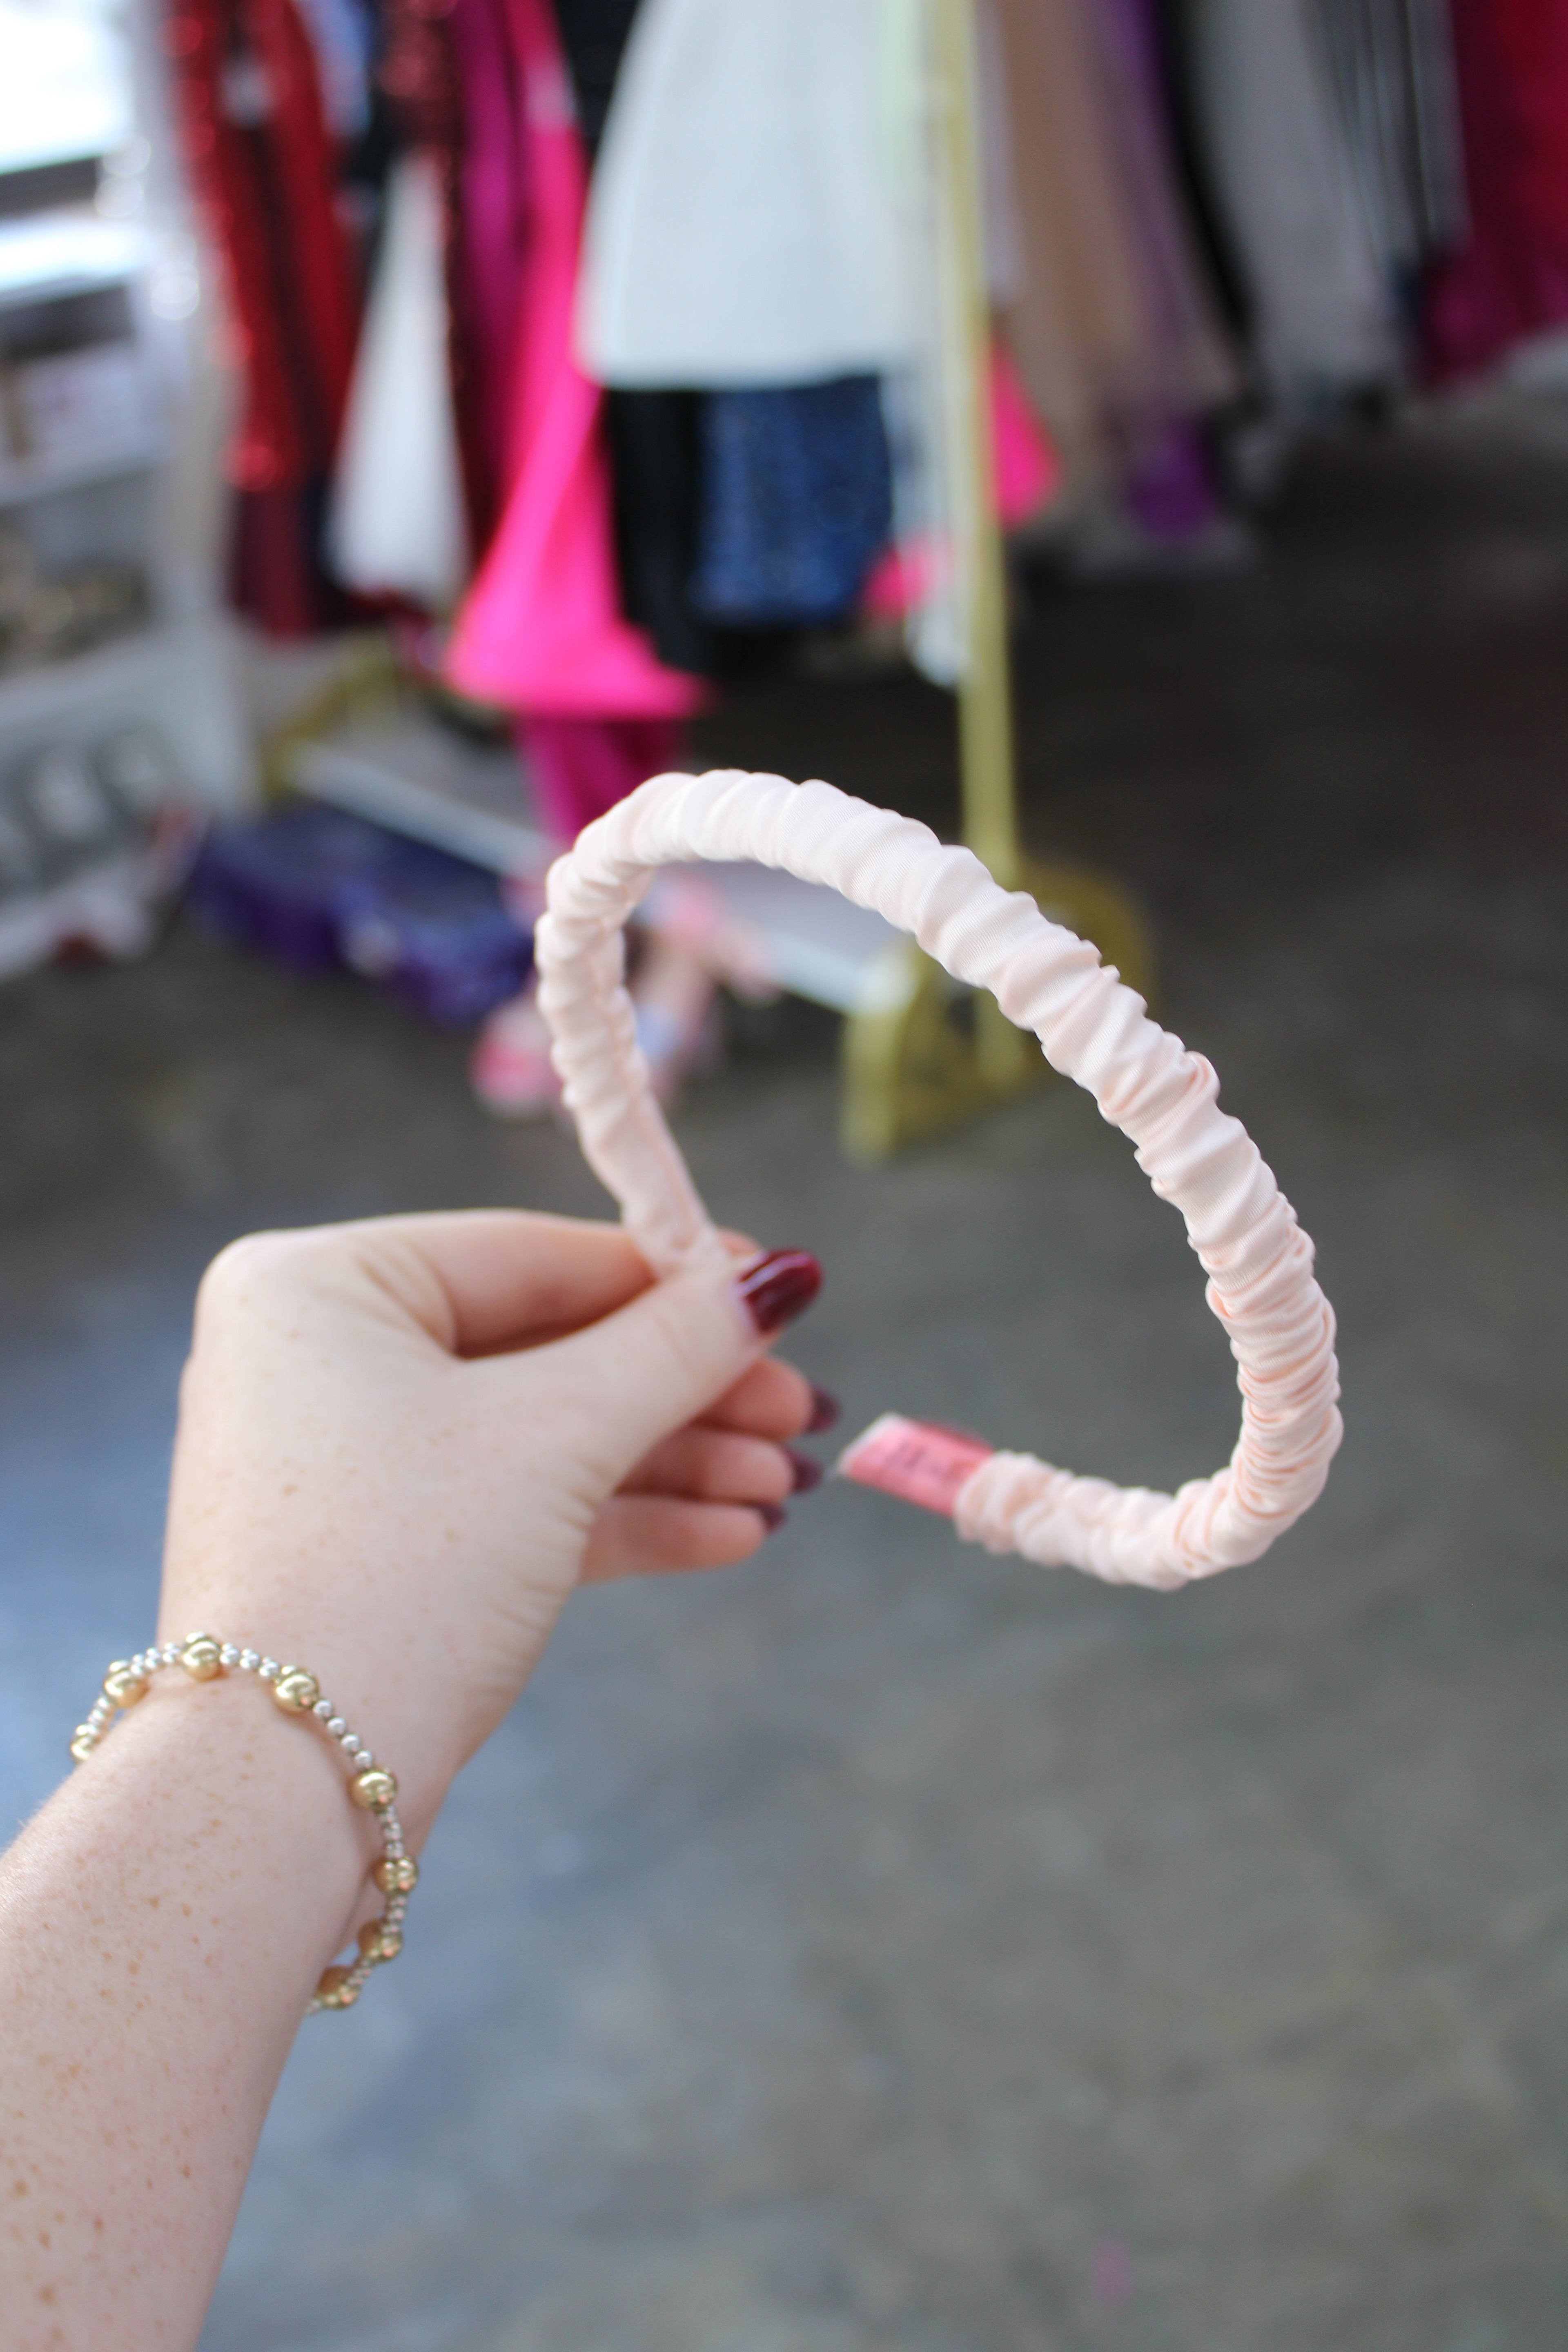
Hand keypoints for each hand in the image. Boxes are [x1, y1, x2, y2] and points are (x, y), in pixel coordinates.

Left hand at [160, 1212, 825, 1840]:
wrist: (288, 1788)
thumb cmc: (395, 1574)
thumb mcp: (556, 1436)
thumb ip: (676, 1346)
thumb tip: (784, 1275)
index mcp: (319, 1285)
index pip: (534, 1253)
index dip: (675, 1276)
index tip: (785, 1290)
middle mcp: (318, 1359)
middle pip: (548, 1348)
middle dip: (687, 1391)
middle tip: (803, 1410)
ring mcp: (345, 1462)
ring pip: (542, 1436)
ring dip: (673, 1462)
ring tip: (785, 1486)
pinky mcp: (379, 1552)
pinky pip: (516, 1506)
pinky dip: (620, 1518)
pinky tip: (729, 1534)